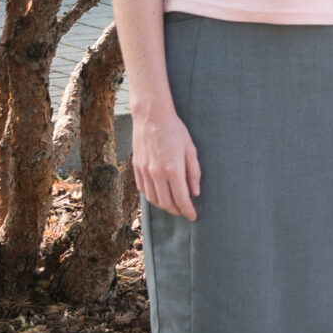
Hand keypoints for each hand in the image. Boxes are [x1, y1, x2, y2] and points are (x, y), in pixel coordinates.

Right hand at [130, 106, 201, 220]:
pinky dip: (152, 196)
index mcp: (173, 169)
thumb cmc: (175, 131)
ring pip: (153, 199)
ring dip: (164, 206)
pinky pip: (143, 189)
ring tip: (173, 206)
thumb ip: (194, 173)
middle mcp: (157, 173)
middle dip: (176, 211)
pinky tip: (159, 195)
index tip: (193, 216)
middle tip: (184, 212)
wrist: (151, 116)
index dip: (188, 211)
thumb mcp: (190, 150)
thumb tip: (195, 193)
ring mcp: (144, 171)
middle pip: (166, 203)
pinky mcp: (136, 168)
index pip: (181, 199)